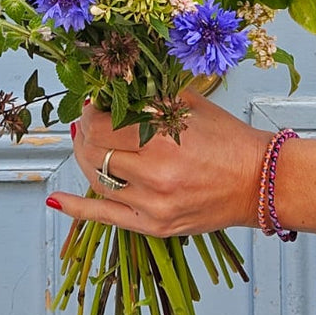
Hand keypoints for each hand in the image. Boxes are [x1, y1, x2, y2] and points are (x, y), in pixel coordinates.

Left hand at [48, 90, 270, 236]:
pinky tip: (57, 199)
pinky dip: (77, 208)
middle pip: (94, 151)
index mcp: (164, 138)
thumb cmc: (228, 141)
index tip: (93, 104)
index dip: (90, 112)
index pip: (103, 124)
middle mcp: (155, 174)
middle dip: (85, 132)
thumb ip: (148, 96)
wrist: (259, 182)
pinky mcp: (154, 227)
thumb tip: (111, 87)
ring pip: (96, 179)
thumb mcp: (189, 105)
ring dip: (85, 158)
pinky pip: (105, 217)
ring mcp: (153, 205)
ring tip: (87, 145)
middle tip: (89, 122)